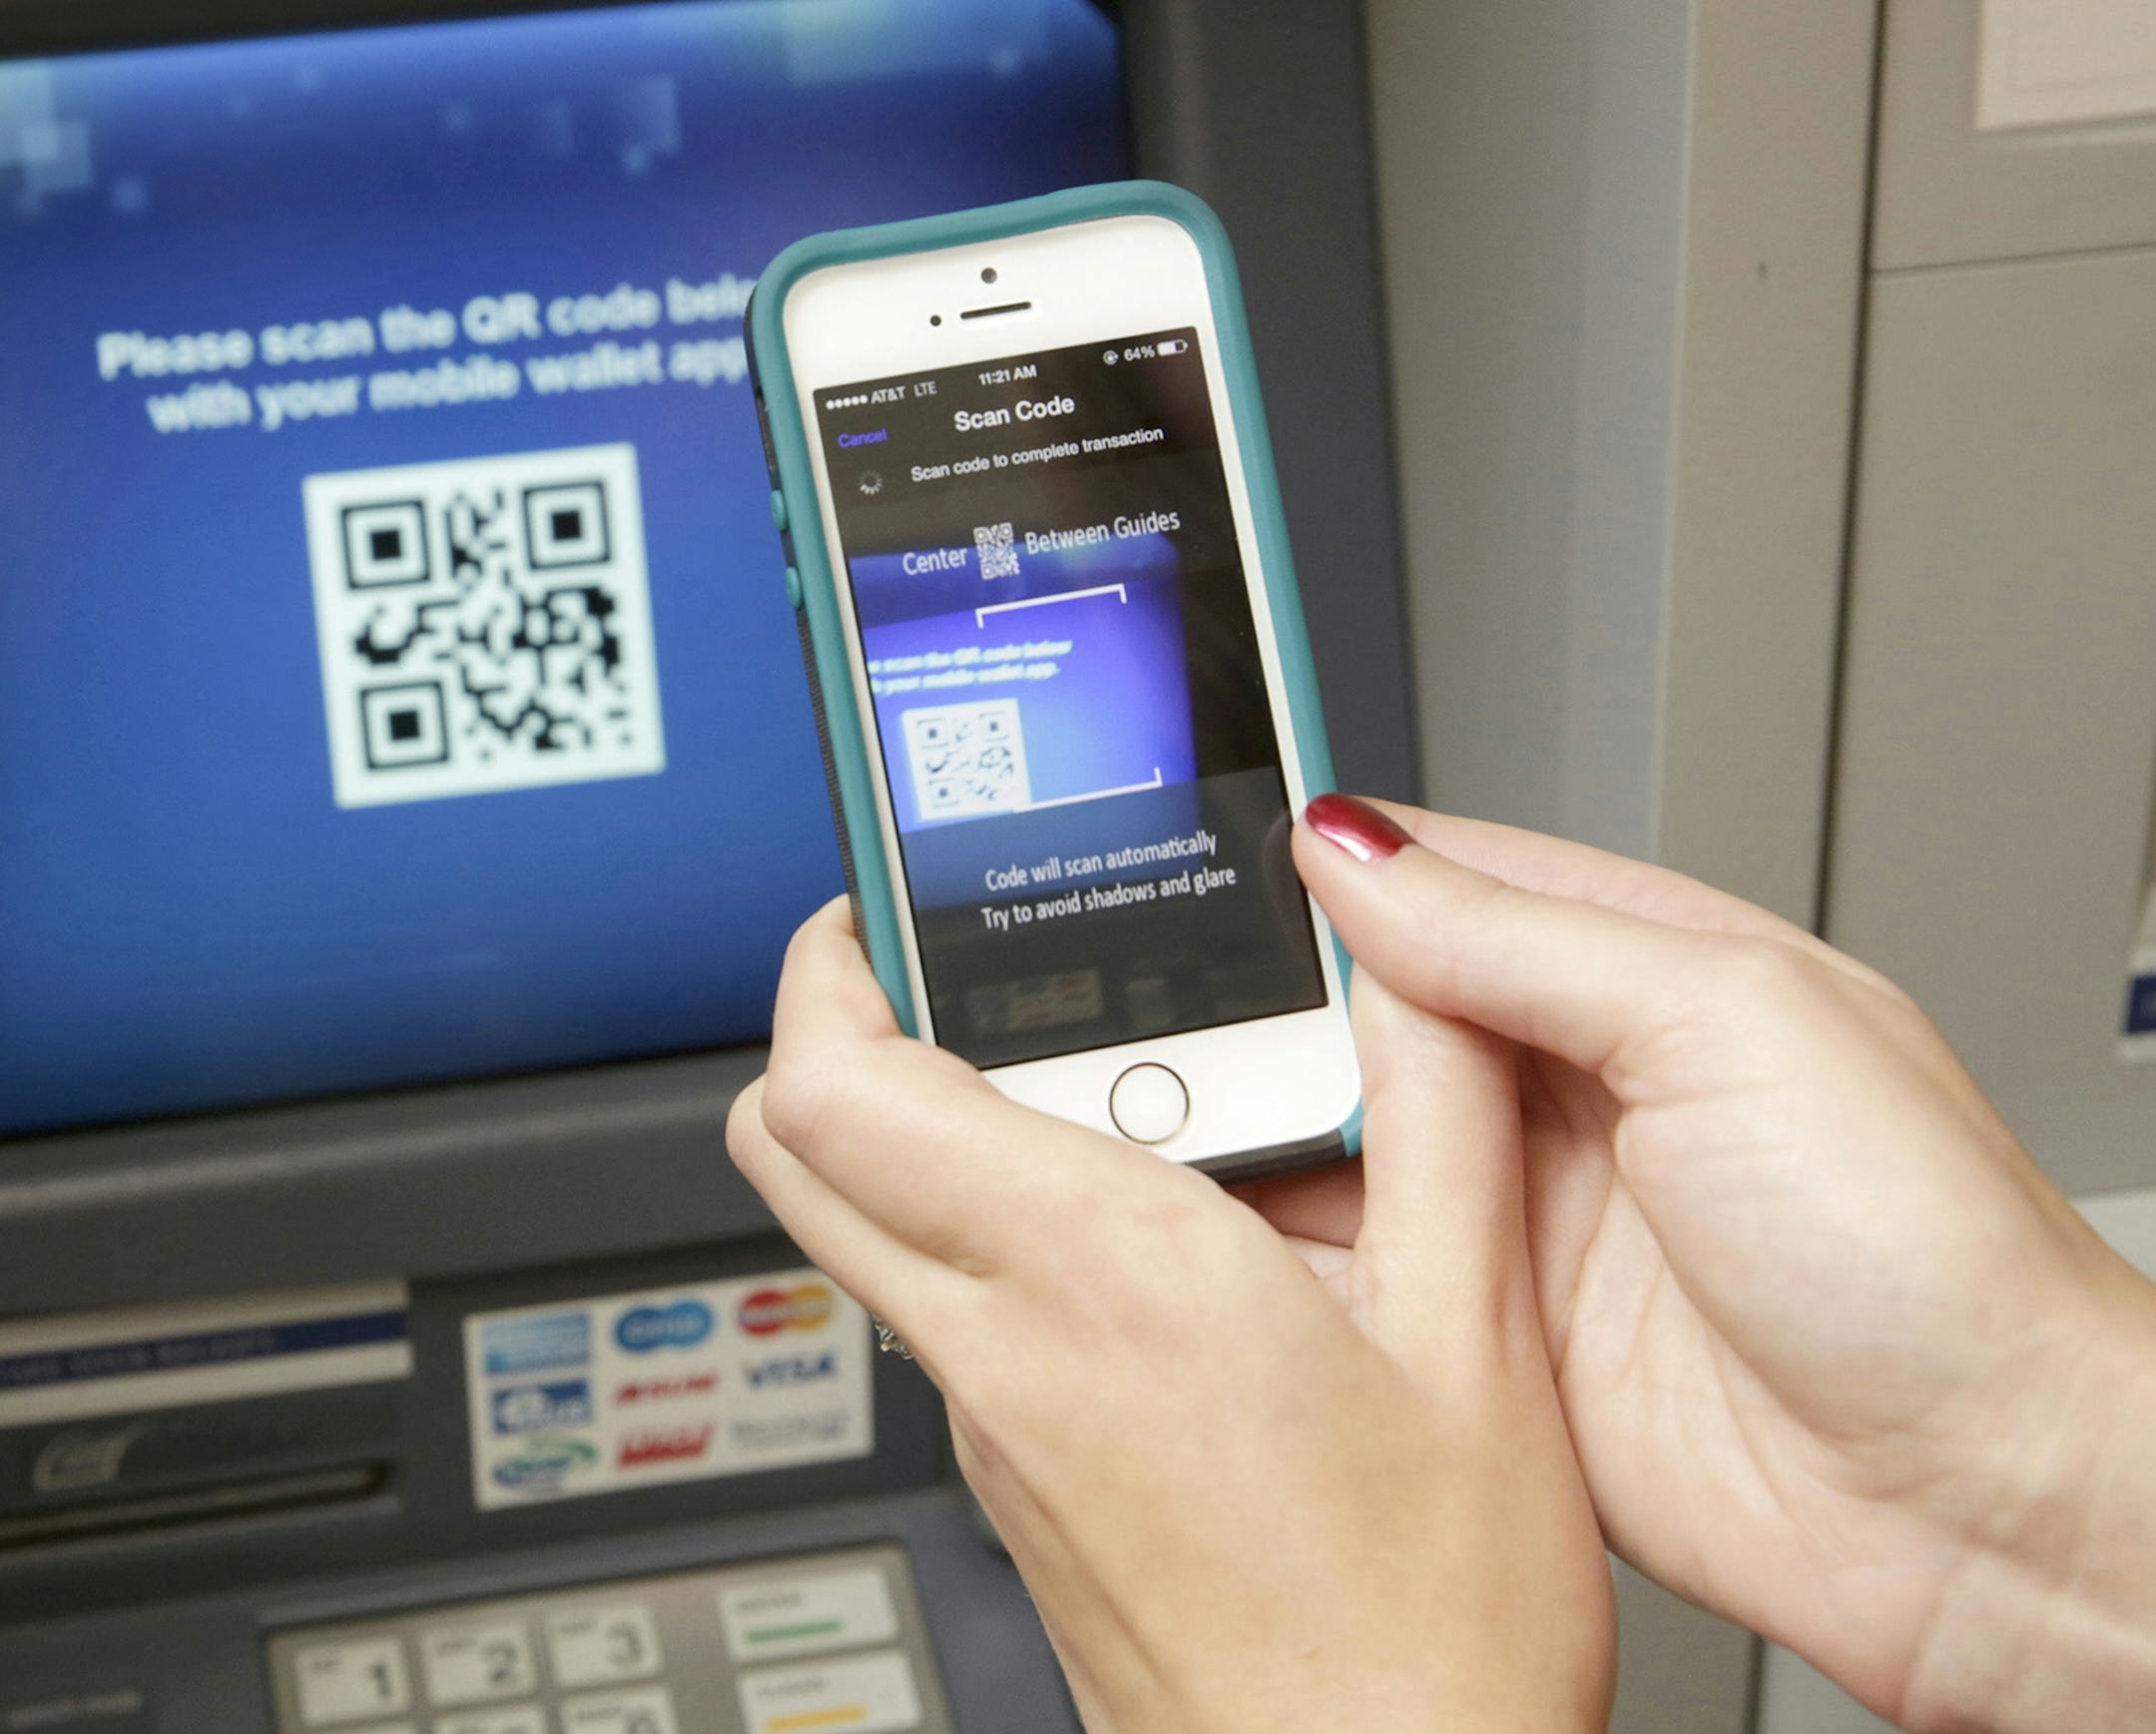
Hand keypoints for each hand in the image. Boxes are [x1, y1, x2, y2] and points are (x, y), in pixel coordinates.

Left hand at [727, 898, 1613, 1733]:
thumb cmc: (1424, 1646)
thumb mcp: (1481, 1346)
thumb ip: (1439, 1121)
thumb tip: (1414, 967)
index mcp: (1104, 1280)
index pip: (839, 1087)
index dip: (824, 964)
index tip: (879, 903)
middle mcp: (1007, 1351)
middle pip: (798, 1150)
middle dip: (835, 1029)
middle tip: (945, 972)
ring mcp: (991, 1430)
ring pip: (863, 1231)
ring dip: (919, 1129)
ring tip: (1088, 1083)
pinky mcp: (1013, 1484)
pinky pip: (942, 1314)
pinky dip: (985, 1232)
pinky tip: (1137, 1227)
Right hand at [1270, 796, 2155, 1733]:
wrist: (1981, 1511)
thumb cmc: (1929, 1258)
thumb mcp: (1726, 1027)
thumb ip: (1525, 938)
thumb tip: (1359, 852)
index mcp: (1647, 972)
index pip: (1452, 880)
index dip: (1334, 873)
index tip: (1212, 876)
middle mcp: (1582, 1086)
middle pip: (1380, 1014)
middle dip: (1282, 1012)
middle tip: (1179, 1021)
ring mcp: (1537, 1216)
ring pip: (1357, 1142)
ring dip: (1275, 1132)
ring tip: (1181, 1122)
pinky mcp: (1502, 1339)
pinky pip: (1366, 1275)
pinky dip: (1291, 1260)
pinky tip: (1227, 1239)